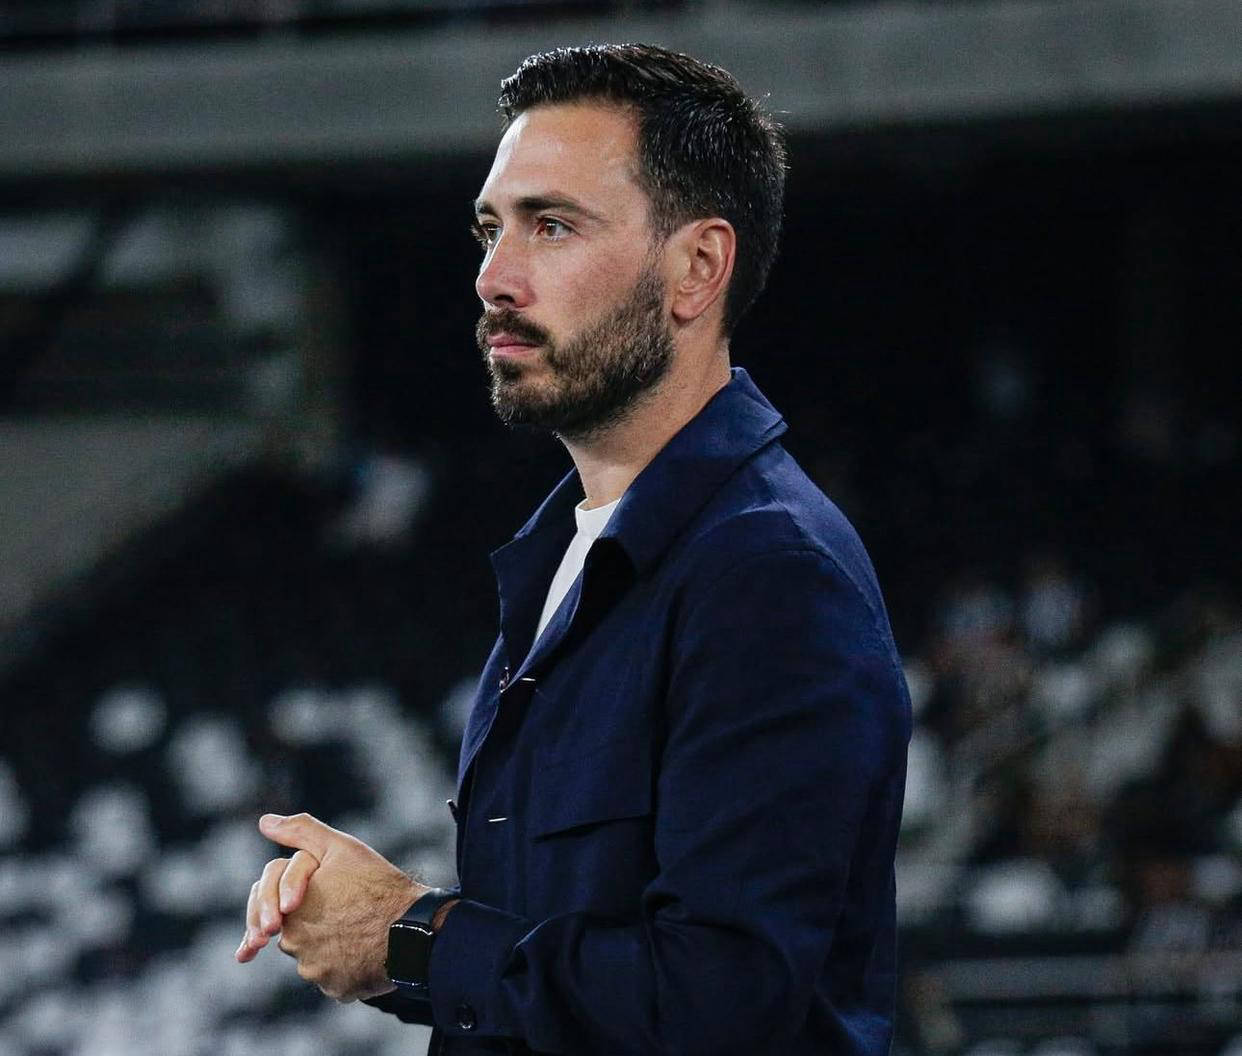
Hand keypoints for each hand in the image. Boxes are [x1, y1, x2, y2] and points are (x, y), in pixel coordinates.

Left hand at [236, 812, 425, 1001]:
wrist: (414, 927)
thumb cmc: (377, 884)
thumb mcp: (341, 847)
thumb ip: (300, 832)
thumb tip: (264, 823)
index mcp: (291, 911)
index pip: (274, 909)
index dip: (287, 900)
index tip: (301, 901)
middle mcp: (296, 947)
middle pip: (295, 931)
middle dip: (311, 919)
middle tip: (345, 908)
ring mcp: (317, 972)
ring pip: (315, 955)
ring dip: (328, 943)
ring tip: (360, 926)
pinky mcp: (338, 990)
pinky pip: (335, 976)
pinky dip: (346, 964)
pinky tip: (367, 948)